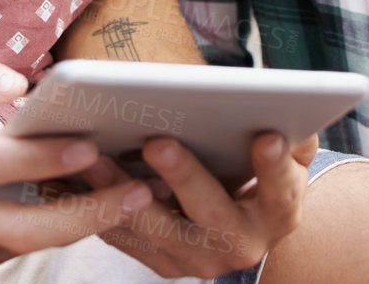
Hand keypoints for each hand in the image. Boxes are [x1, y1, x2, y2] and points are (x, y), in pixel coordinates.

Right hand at [0, 47, 153, 274]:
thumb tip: (17, 83)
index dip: (41, 159)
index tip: (89, 142)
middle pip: (20, 228)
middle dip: (86, 215)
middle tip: (141, 191)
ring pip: (27, 246)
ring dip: (85, 226)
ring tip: (135, 197)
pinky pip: (21, 250)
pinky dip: (63, 232)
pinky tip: (100, 207)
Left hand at [91, 131, 317, 276]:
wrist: (242, 226)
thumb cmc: (260, 172)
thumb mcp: (286, 154)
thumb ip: (293, 133)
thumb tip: (288, 105)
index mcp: (279, 214)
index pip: (282, 190)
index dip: (274, 166)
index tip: (266, 135)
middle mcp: (241, 244)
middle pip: (212, 213)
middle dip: (184, 176)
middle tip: (158, 142)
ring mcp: (199, 259)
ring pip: (156, 228)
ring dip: (122, 191)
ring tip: (96, 156)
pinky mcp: (163, 263)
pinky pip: (127, 237)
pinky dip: (100, 207)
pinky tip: (75, 176)